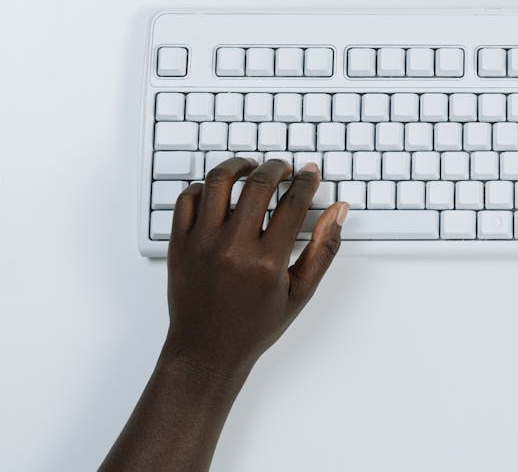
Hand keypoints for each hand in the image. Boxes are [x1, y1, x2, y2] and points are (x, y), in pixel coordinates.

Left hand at [163, 159, 348, 376]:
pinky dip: (205, 187)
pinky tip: (219, 191)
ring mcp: (201, 244)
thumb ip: (324, 249)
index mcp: (267, 262)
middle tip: (283, 167)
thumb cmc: (254, 325)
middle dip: (276, 167)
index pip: (293, 203)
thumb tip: (339, 211)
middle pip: (258, 184)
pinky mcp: (178, 245)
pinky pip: (188, 199)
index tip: (309, 173)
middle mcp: (232, 248)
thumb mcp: (300, 292)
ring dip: (238, 166)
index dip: (306, 181)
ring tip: (250, 167)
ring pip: (218, 182)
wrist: (206, 352)